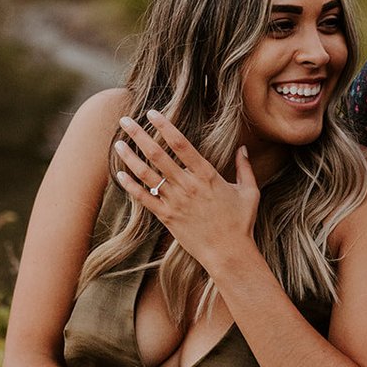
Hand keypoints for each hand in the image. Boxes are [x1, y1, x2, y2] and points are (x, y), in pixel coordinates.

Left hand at [114, 109, 259, 272]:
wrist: (229, 253)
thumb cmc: (241, 223)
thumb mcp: (250, 192)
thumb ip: (245, 167)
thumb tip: (243, 148)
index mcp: (207, 175)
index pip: (181, 144)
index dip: (165, 126)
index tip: (152, 113)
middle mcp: (188, 185)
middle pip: (158, 155)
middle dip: (139, 135)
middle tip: (125, 120)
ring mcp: (176, 202)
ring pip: (146, 175)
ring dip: (130, 158)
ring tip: (117, 144)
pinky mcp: (167, 218)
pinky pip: (144, 199)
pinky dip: (130, 186)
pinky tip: (119, 174)